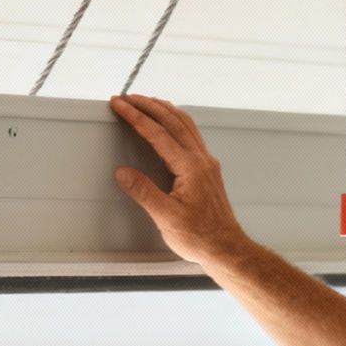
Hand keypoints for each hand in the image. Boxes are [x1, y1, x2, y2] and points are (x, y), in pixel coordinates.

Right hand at [110, 94, 253, 268]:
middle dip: (148, 105)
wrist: (226, 248)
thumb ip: (144, 192)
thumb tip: (123, 172)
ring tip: (146, 101)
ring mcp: (206, 163)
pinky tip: (170, 123)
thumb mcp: (166, 217)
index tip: (119, 104)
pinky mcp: (208, 170)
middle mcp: (201, 159)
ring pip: (185, 124)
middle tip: (127, 97)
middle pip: (172, 121)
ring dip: (163, 110)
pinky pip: (191, 135)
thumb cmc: (200, 237)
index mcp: (190, 167)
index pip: (157, 133)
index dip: (135, 116)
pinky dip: (176, 121)